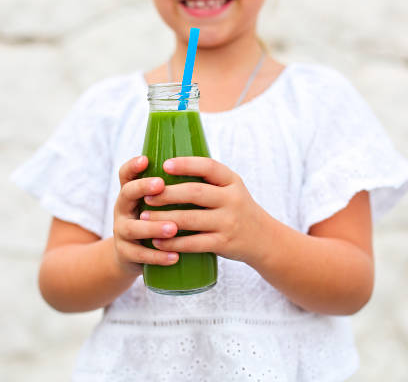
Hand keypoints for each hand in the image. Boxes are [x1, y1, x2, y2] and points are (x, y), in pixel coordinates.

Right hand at [112, 156, 180, 274]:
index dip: (133, 165)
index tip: (146, 159)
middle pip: (127, 193)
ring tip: (173, 227)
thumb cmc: (154, 220)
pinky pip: (139, 256)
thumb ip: (173, 187)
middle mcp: (123, 208)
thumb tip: (205, 168)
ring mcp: (122, 231)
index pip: (127, 173)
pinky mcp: (126, 253)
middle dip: (143, 187)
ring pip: (133, 228)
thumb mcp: (157, 202)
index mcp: (132, 192)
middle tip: (161, 185)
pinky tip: (174, 256)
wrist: (133, 254)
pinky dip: (158, 256)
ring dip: (153, 227)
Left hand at [139, 157, 267, 264]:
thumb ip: (208, 180)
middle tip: (146, 196)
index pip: (209, 167)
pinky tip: (158, 241)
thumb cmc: (237, 209)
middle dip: (167, 194)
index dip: (186, 164)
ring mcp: (228, 222)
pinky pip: (194, 243)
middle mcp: (232, 199)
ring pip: (191, 219)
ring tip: (144, 217)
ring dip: (164, 218)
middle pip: (195, 192)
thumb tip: (167, 167)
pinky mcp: (224, 243)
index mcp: (232, 181)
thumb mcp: (231, 188)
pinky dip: (173, 243)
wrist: (263, 239)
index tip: (165, 165)